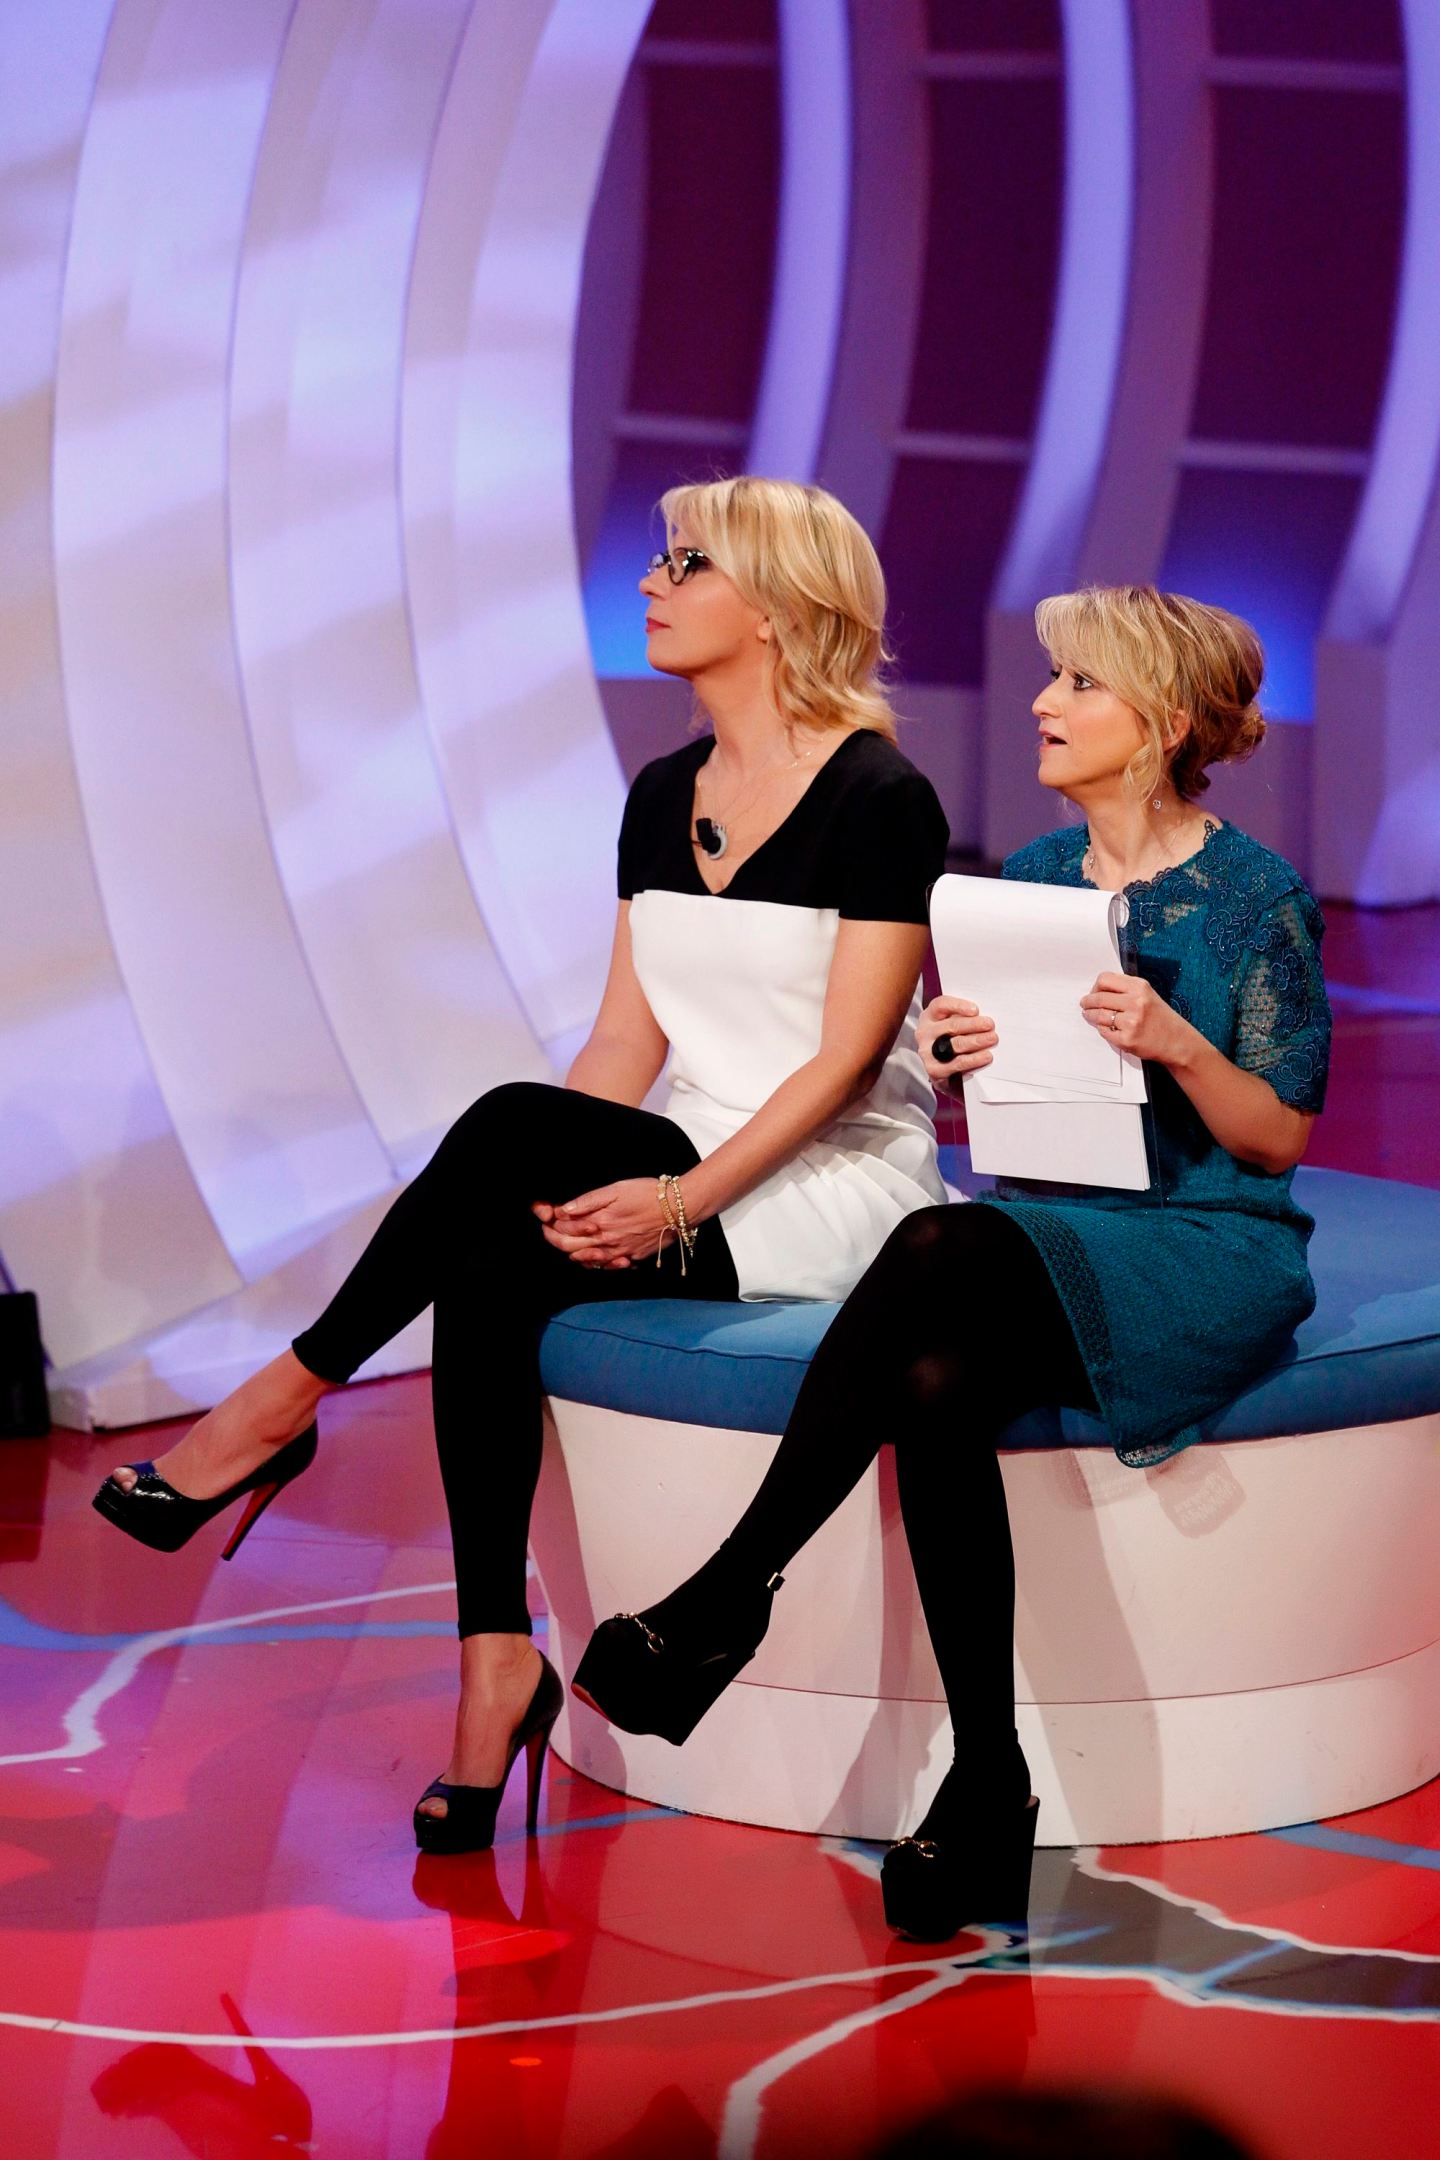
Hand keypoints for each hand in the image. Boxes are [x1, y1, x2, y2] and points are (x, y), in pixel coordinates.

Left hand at [531, 1176, 674, 1268]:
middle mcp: (606, 1242)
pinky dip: (593, 1261)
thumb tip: (563, 1210)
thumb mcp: (616, 1189)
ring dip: (572, 1251)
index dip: (550, 1223)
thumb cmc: (648, 1194)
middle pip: (570, 1249)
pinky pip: (606, 1266)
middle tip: (548, 1229)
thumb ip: (588, 1201)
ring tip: (567, 1239)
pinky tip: (591, 1253)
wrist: (680, 1209)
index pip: (564, 1230)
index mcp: (600, 1223)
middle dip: (554, 1239)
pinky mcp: (631, 1258)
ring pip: (586, 1260)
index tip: (545, 1215)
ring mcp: (619, 1253)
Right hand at [918, 994, 996, 1086]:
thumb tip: (985, 1016)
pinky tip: (986, 1056)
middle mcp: (925, 1032)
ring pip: (956, 1044)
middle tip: (990, 1025)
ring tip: (992, 1038)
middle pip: (951, 1025)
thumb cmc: (951, 1039)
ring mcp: (928, 1052)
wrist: (941, 1068)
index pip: (941, 1005)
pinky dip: (974, 1059)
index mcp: (930, 1016)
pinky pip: (958, 1063)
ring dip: (977, 1041)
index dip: (958, 1006)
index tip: (976, 1010)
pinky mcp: (934, 1069)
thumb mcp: (952, 1023)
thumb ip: (964, 1018)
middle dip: (974, 1024)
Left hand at [1080, 971, 1193, 1063]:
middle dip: (1088, 1002)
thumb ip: (1126, 990)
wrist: (1177, 1041)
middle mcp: (1136, 1002)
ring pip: (1099, 1015)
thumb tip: (1099, 990)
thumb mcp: (1148, 995)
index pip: (1105, 979)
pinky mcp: (1127, 1039)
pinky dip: (1102, 1029)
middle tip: (1085, 1004)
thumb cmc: (1161, 1018)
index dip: (1095, 986)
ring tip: (1089, 1016)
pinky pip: (1104, 1031)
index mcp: (1140, 987)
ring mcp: (1131, 1021)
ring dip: (1090, 1016)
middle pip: (1099, 997)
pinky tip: (1105, 1027)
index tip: (1093, 992)